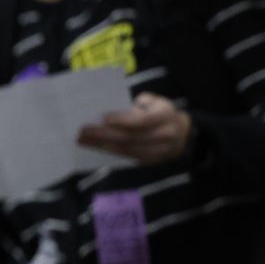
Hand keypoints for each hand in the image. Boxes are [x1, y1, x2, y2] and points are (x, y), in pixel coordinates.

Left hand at [77, 92, 194, 163]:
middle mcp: (164, 135)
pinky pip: (125, 157)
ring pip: (126, 150)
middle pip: (130, 138)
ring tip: (82, 140)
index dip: (123, 120)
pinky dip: (108, 152)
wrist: (182, 135)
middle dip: (104, 135)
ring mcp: (157, 151)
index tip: (104, 118)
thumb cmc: (161, 113)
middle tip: (83, 131)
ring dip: (101, 146)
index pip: (142, 121)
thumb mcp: (156, 102)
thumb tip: (114, 107)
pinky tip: (92, 147)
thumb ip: (139, 103)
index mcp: (165, 116)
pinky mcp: (148, 161)